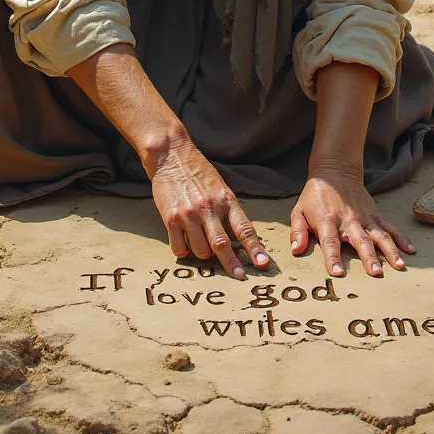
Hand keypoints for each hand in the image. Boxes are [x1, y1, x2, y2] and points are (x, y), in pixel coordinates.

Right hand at [150, 137, 269, 279]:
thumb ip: (228, 211)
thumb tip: (239, 239)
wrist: (172, 156)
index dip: (254, 248)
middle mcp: (208, 208)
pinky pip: (180, 248)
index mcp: (225, 199)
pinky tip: (185, 243)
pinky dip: (184, 251)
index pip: (244, 228)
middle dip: (232, 264)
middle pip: (222, 244)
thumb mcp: (220, 188)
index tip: (262, 263)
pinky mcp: (171, 218)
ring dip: (203, 254)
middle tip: (239, 277)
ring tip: (201, 244)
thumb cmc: (198, 173)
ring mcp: (189, 214)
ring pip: (201, 251)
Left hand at [290, 161, 415, 276]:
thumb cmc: (314, 196)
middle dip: (368, 257)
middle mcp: (348, 220)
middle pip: (360, 240)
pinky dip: (401, 238)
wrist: (334, 171)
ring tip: (400, 265)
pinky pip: (390, 227)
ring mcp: (365, 217)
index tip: (337, 273)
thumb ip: (297, 232)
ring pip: (380, 235)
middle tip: (375, 273)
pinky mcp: (375, 214)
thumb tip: (296, 250)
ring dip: (390, 250)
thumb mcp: (299, 211)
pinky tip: (410, 251)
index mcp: (327, 221)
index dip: (333, 257)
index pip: (330, 242)